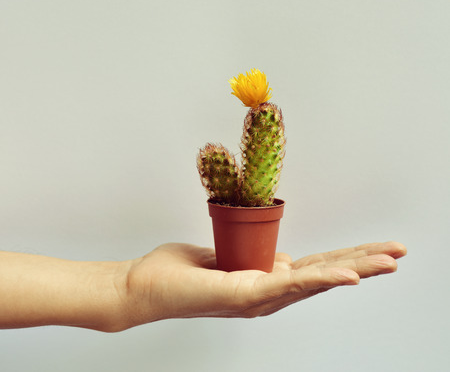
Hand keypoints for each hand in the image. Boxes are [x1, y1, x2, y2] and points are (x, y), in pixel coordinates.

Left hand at [124, 241, 406, 326]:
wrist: (143, 286)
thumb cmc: (179, 271)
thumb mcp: (227, 257)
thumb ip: (258, 259)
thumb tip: (284, 258)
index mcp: (265, 280)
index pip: (315, 267)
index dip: (347, 258)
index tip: (376, 249)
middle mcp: (267, 293)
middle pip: (323, 274)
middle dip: (363, 263)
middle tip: (399, 253)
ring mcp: (257, 297)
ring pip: (314, 281)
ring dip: (353, 270)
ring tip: (387, 262)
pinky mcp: (242, 295)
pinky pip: (286, 285)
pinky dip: (319, 280)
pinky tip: (346, 276)